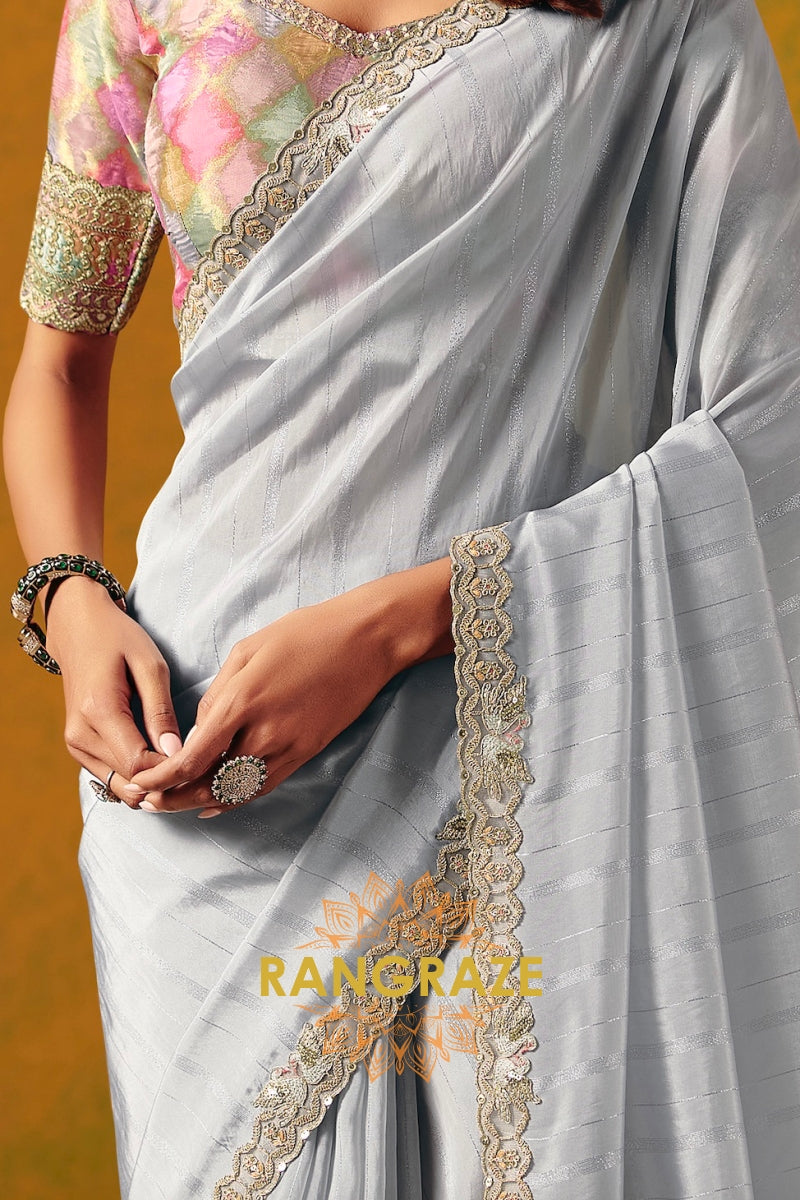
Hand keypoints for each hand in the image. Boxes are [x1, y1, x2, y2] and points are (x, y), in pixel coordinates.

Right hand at [45, 576, 182, 807]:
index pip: (138, 764)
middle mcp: (80, 735)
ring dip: (150, 782)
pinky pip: (111, 776)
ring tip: (178, 761)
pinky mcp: (77, 748)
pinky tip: (158, 758)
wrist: (77, 629)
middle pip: (128, 782)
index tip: (197, 758)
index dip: (170, 769)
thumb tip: (175, 753)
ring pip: (119, 786)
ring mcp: (75, 745)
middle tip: (194, 765)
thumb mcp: (150, 665)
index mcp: (98, 711)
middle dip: (163, 781)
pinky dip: (136, 775)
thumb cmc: (117, 640)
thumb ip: (161, 712)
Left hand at [128, 558, 454, 815]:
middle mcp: (263, 732)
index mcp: (241, 701)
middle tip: (145, 802)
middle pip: (208, 783)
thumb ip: (217, 693)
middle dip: (172, 798)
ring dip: (200, 802)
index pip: (190, 758)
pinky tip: (214, 805)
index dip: (160, 779)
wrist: (365, 640)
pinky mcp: (307, 752)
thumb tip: (199, 729)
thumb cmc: (304, 634)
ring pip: (236, 792)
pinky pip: (265, 786)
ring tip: (172, 805)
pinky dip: (236, 800)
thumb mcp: (248, 650)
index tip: (138, 784)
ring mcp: (289, 746)